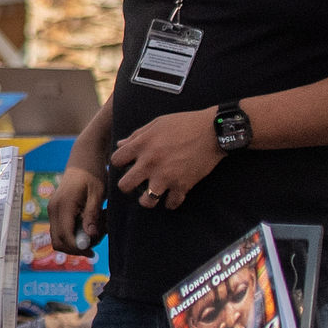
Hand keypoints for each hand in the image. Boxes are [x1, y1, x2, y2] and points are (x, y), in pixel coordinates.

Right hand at [45, 152, 108, 251]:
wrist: (83, 158)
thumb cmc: (93, 173)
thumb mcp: (98, 193)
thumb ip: (92, 214)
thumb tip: (90, 235)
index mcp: (63, 205)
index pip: (65, 236)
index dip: (77, 248)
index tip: (93, 251)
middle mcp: (53, 209)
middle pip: (58, 241)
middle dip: (77, 247)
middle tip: (97, 239)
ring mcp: (53, 210)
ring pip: (59, 238)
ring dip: (77, 241)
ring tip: (98, 229)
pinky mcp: (57, 210)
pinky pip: (62, 229)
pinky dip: (75, 233)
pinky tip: (92, 224)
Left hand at [107, 108, 221, 212]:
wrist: (212, 131)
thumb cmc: (184, 123)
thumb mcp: (156, 123)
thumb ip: (136, 135)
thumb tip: (120, 144)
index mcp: (141, 145)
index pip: (115, 160)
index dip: (119, 163)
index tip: (127, 164)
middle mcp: (150, 163)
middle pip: (125, 185)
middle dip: (128, 186)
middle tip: (135, 183)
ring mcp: (166, 176)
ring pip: (147, 201)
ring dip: (148, 200)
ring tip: (152, 195)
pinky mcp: (183, 185)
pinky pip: (171, 203)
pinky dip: (171, 202)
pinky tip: (171, 197)